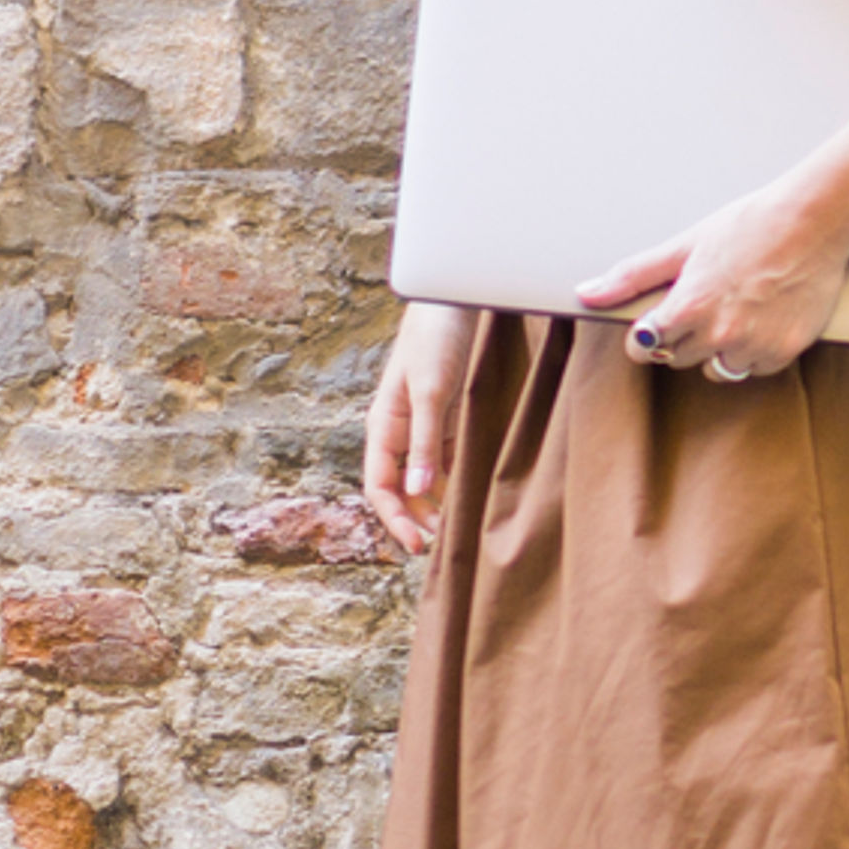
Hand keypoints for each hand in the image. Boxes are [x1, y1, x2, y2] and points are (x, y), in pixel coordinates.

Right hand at [364, 302, 479, 549]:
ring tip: (458, 527)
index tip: (415, 545)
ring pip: (423, 479)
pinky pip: (445, 461)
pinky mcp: (446, 420)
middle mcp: (399, 432)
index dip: (393, 519)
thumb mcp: (431, 393)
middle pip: (399, 489)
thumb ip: (425, 443)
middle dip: (415, 519)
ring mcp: (423, 427)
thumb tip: (415, 492)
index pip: (379, 486)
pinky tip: (470, 497)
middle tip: (442, 546)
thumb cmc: (435, 340)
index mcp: (383, 426)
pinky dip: (453, 482)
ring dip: (436, 504)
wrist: (452, 301)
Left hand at [585, 179, 848, 380]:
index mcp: (689, 306)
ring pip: (717, 369)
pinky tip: (762, 318)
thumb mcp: (684, 245)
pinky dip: (753, 351)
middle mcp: (719, 333)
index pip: (645, 346)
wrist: (813, 221)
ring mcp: (754, 346)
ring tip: (735, 310)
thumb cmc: (748, 225)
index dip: (647, 334)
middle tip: (705, 302)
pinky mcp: (785, 352)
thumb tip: (587, 293)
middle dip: (684, 335)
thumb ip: (633, 275)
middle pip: (679, 357)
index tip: (656, 325)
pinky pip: (754, 368)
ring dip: (718, 348)